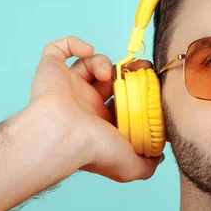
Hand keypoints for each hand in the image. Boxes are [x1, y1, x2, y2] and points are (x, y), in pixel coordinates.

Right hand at [29, 36, 162, 182]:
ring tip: (105, 74)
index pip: (123, 101)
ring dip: (102, 62)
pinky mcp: (51, 71)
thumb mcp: (131, 165)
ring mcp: (67, 87)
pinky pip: (57, 50)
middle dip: (126, 71)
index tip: (151, 84)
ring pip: (88, 64)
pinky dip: (72, 44)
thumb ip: (148, 164)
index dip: (138, 91)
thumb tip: (159, 155)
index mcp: (101, 123)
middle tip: (139, 68)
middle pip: (109, 79)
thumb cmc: (95, 151)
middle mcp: (84, 104)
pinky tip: (87, 51)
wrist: (63, 136)